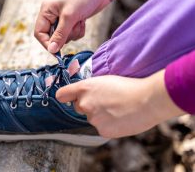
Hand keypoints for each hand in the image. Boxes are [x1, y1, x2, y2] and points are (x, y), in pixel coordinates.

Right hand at [34, 0, 107, 53]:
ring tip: (79, 21)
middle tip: (72, 29)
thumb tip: (52, 50)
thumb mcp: (69, 17)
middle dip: (64, 36)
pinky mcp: (72, 22)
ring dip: (73, 33)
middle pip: (52, 37)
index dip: (47, 43)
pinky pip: (72, 35)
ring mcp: (63, 19)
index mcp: (46, 10)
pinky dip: (78, 31)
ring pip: (64, 37)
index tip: (56, 52)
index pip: (39, 33)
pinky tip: (82, 22)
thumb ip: (60, 35)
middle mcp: (52, 15)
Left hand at [56, 70, 185, 137]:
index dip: (66, 97)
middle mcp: (85, 104)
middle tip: (106, 102)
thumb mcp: (106, 80)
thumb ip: (91, 89)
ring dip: (101, 116)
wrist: (147, 100)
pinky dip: (110, 125)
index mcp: (85, 88)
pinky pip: (102, 128)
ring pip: (93, 118)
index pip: (62, 95)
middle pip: (79, 107)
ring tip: (118, 109)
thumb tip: (87, 95)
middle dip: (89, 106)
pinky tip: (121, 118)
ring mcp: (93, 119)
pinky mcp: (102, 131)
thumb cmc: (131, 86)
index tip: (68, 98)